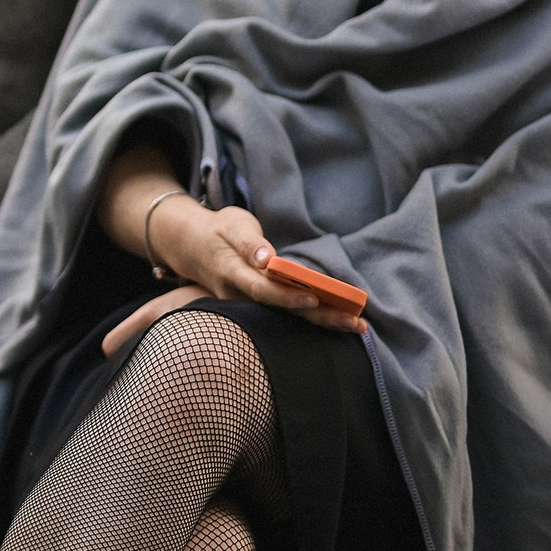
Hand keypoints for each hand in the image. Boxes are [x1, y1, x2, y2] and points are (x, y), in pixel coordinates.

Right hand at [149, 197, 366, 335]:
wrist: (193, 247)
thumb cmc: (219, 231)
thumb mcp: (231, 224)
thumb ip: (248, 242)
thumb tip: (266, 258)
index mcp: (232, 272)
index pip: (261, 289)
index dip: (287, 296)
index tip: (315, 297)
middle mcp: (240, 296)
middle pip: (282, 312)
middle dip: (319, 317)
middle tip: (356, 323)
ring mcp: (248, 306)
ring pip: (286, 317)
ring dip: (322, 321)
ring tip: (357, 325)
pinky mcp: (257, 308)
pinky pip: (286, 315)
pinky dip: (313, 317)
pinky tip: (340, 320)